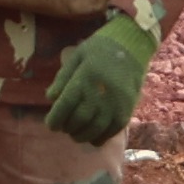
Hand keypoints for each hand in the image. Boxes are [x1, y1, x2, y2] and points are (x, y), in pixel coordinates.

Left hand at [43, 18, 154, 146]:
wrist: (133, 46)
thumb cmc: (100, 49)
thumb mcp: (77, 56)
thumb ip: (63, 77)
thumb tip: (50, 98)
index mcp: (85, 78)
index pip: (66, 105)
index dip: (55, 119)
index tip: (51, 124)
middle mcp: (100, 93)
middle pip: (78, 120)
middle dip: (67, 127)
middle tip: (64, 126)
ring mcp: (115, 104)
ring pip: (94, 130)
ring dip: (81, 135)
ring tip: (76, 133)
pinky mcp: (127, 111)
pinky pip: (111, 132)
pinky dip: (99, 138)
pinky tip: (92, 135)